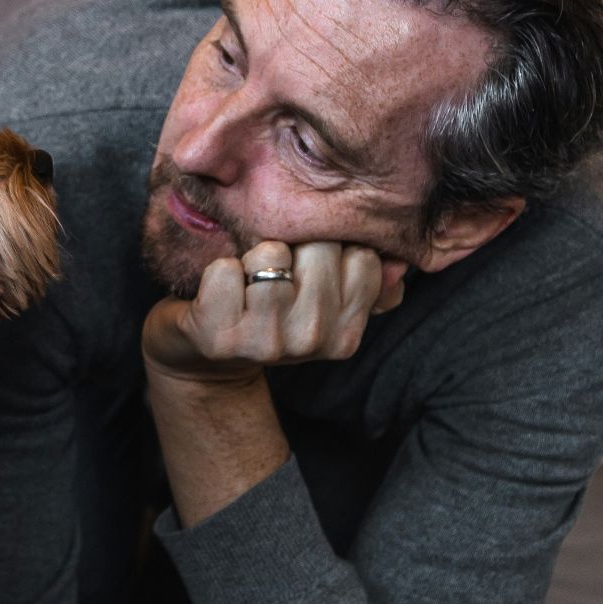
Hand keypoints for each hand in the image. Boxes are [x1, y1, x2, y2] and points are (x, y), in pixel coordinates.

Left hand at [142, 240, 405, 386]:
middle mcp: (311, 341)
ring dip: (253, 257)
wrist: (202, 358)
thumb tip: (399, 261)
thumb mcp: (322, 305)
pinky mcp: (218, 336)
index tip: (310, 268)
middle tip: (275, 275)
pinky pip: (225, 269)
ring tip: (247, 282)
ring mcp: (266, 342)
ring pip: (272, 254)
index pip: (363, 257)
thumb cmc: (265, 317)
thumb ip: (367, 282)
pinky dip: (217, 270)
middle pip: (319, 247)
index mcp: (344, 335)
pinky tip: (218, 293)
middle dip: (294, 246)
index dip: (332, 247)